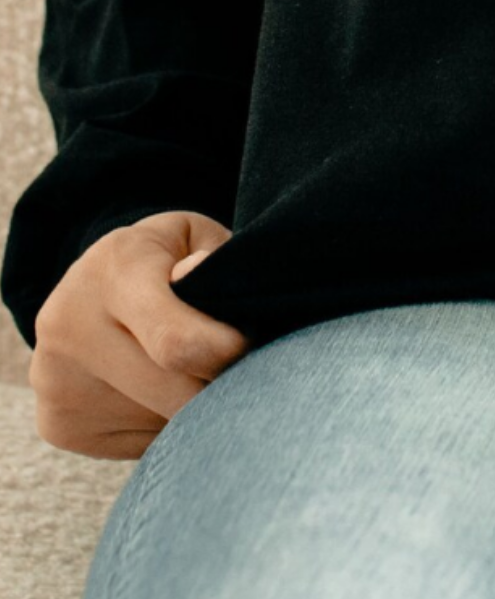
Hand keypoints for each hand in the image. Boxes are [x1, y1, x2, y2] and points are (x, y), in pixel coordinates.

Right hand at [28, 209, 252, 459]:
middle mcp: (73, 328)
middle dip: (219, 388)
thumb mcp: (194, 237)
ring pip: (159, 424)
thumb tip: (202, 278)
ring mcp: (57, 383)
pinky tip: (157, 388)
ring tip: (191, 368)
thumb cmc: (163, 258)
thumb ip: (213, 263)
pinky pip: (138, 446)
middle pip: (173, 395)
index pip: (175, 341)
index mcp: (116, 272)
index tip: (248, 348)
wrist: (89, 286)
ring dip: (193, 409)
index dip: (225, 354)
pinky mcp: (59, 424)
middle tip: (239, 366)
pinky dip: (163, 424)